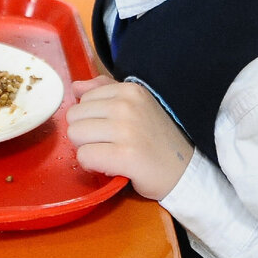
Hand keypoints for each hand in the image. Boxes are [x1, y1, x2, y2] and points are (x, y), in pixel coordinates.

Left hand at [66, 76, 193, 199]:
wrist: (183, 171)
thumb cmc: (156, 139)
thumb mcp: (136, 105)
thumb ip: (106, 90)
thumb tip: (76, 86)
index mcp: (130, 90)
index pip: (82, 99)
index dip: (91, 118)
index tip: (110, 130)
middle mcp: (127, 105)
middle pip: (74, 117)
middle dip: (85, 134)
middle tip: (108, 144)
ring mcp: (126, 129)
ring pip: (75, 135)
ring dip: (87, 149)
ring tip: (109, 154)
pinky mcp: (124, 155)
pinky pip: (84, 156)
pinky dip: (91, 165)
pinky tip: (109, 167)